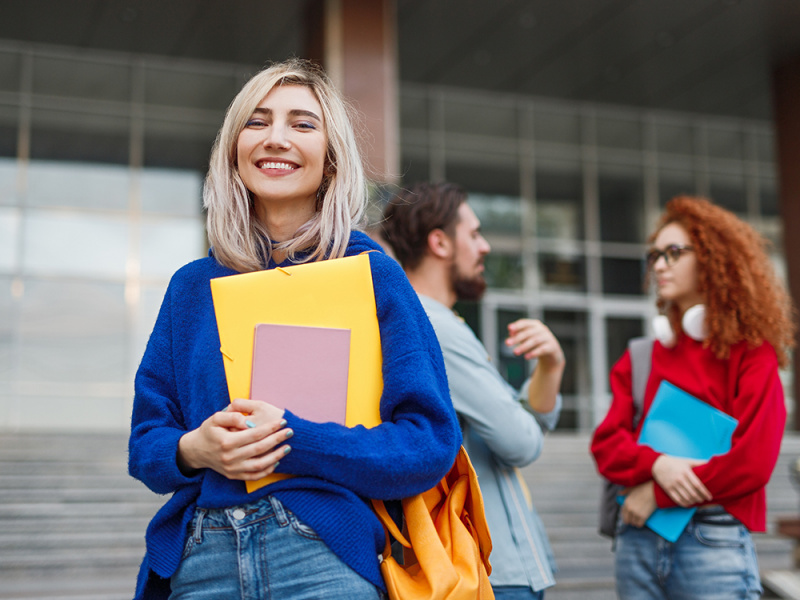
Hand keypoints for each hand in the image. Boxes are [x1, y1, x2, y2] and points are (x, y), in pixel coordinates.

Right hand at [177, 398, 291, 480]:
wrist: (196, 450)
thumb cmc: (209, 431)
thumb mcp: (215, 418)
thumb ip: (232, 416)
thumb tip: (248, 422)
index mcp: (226, 441)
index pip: (254, 434)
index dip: (270, 428)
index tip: (282, 422)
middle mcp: (229, 457)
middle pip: (259, 449)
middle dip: (277, 440)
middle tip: (290, 432)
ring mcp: (232, 469)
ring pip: (259, 465)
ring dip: (276, 456)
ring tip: (287, 447)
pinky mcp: (233, 476)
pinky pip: (254, 476)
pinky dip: (267, 470)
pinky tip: (277, 461)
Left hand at [506, 319, 564, 371]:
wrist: (552, 354)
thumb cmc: (537, 344)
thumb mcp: (527, 339)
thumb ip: (518, 335)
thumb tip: (510, 333)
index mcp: (535, 325)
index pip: (525, 323)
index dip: (517, 325)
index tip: (509, 328)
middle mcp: (542, 329)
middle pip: (528, 332)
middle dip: (517, 338)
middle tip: (507, 343)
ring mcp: (548, 337)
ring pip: (535, 340)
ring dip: (523, 346)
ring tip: (515, 352)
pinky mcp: (552, 347)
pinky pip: (542, 349)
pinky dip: (533, 353)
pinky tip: (526, 357)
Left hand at [620, 482, 656, 527]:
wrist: (653, 491)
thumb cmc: (643, 488)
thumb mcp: (631, 488)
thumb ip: (625, 491)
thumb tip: (619, 493)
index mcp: (626, 502)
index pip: (623, 513)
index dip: (625, 517)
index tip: (628, 518)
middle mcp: (629, 509)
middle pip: (627, 520)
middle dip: (630, 520)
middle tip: (634, 520)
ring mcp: (636, 513)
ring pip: (633, 523)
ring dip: (635, 522)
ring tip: (638, 520)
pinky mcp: (643, 517)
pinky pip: (639, 524)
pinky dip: (640, 524)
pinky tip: (642, 522)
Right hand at [651, 455, 711, 506]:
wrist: (657, 464)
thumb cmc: (674, 463)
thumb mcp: (687, 461)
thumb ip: (699, 463)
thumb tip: (711, 463)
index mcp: (686, 472)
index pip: (698, 485)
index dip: (705, 493)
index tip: (709, 497)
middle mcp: (680, 479)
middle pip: (693, 493)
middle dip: (700, 499)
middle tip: (704, 500)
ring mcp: (673, 485)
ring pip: (686, 498)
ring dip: (693, 502)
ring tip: (697, 501)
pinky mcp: (668, 489)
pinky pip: (677, 500)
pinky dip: (684, 504)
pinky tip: (688, 504)